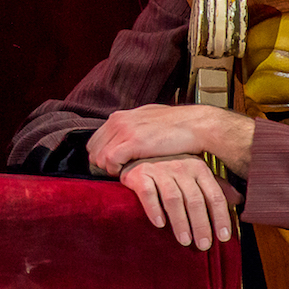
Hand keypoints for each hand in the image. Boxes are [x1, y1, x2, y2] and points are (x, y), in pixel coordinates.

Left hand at [88, 103, 239, 176]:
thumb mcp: (149, 120)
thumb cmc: (177, 126)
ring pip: (99, 157)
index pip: (95, 141)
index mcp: (121, 116)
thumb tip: (125, 137)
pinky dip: (116, 170)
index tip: (113, 166)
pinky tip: (129, 172)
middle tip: (118, 173)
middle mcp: (118, 121)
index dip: (101, 156)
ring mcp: (124, 130)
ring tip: (125, 173)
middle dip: (102, 164)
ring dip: (109, 169)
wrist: (196, 125)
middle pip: (93, 150)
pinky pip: (110, 161)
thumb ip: (133, 127)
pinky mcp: (132, 142)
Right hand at [120, 155, 240, 250]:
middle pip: (195, 199)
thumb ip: (215, 187)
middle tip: (204, 245)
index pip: (214, 195)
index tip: (223, 237)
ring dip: (180, 221)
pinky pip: (148, 193)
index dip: (220, 217)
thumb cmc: (170, 169)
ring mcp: (160, 170)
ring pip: (173, 198)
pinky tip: (159, 224)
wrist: (137, 153)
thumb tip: (239, 200)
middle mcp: (181, 167)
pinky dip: (154, 209)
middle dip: (201, 224)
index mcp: (199, 168)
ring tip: (184, 241)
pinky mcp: (140, 174)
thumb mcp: (195, 174)